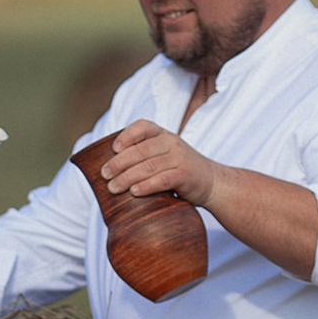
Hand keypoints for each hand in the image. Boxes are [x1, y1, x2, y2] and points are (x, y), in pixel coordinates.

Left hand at [100, 120, 222, 206]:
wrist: (212, 182)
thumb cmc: (178, 170)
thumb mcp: (163, 155)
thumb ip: (142, 156)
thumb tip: (107, 168)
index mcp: (163, 134)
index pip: (143, 126)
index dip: (126, 135)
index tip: (113, 149)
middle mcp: (171, 142)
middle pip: (141, 150)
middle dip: (119, 162)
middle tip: (105, 174)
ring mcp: (180, 158)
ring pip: (149, 166)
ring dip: (127, 177)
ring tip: (113, 187)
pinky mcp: (186, 175)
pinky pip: (163, 179)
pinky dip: (146, 186)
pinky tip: (134, 192)